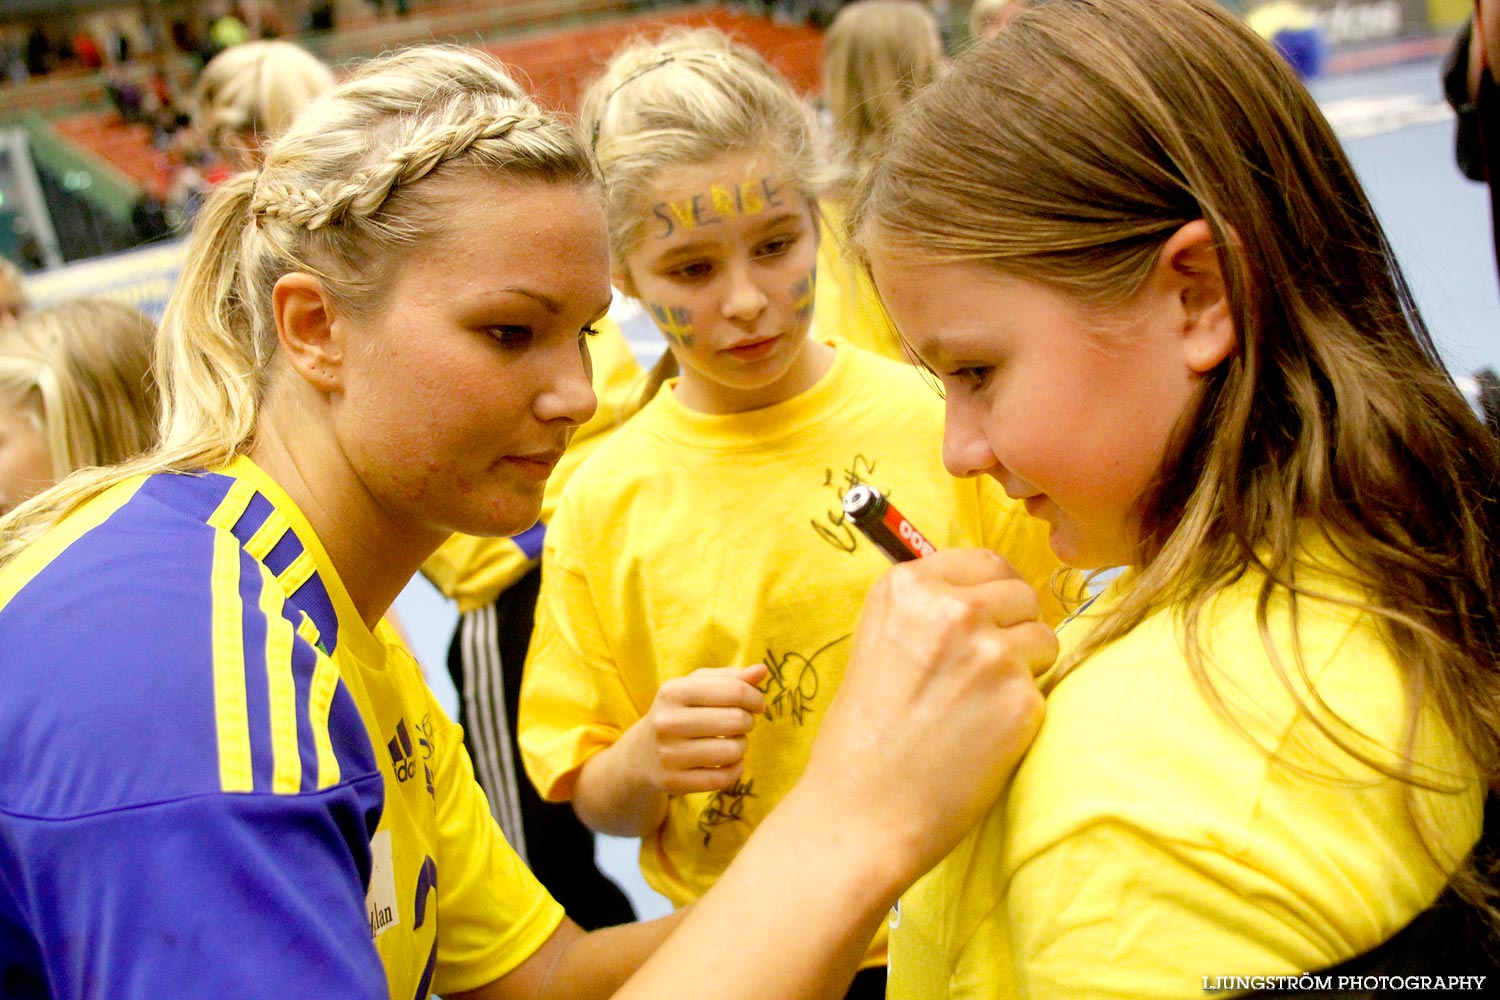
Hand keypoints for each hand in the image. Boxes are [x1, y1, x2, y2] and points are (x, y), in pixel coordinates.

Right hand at [632, 664, 767, 795]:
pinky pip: (723, 778)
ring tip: (731, 742)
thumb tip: (761, 670)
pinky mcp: (673, 782)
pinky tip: (728, 762)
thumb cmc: (679, 712)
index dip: (755, 698)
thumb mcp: (697, 686)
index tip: (756, 704)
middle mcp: (667, 722)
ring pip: (732, 751)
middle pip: (736, 720)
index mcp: (673, 691)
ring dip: (741, 746)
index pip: (734, 691)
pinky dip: (735, 770)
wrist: (642, 753)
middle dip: (748, 722)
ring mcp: (668, 755)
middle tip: (740, 724)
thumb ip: (730, 677)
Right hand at [801, 548, 1055, 882]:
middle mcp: (951, 609)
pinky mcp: (1021, 701)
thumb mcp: (878, 643)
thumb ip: (927, 611)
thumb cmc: (863, 737)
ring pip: (1043, 639)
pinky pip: (1044, 692)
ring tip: (978, 707)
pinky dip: (1021, 715)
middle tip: (982, 673)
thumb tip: (987, 592)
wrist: (860, 813)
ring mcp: (989, 653)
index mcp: (908, 587)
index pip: (985, 561)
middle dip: (1013, 628)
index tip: (987, 618)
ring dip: (1025, 668)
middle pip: (1023, 593)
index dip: (992, 592)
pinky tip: (982, 739)